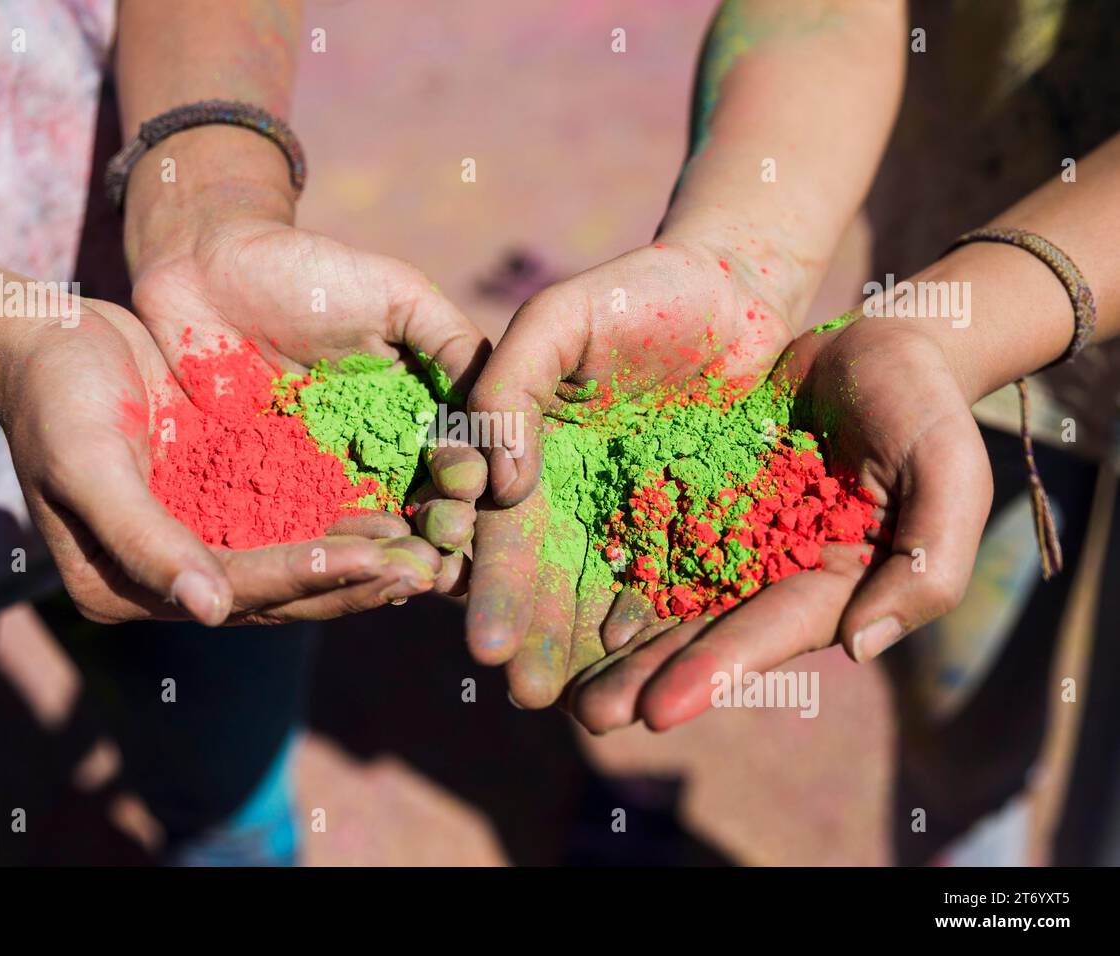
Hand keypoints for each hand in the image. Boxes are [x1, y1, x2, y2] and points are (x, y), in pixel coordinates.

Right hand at [0, 298, 441, 625]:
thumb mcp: (88, 463)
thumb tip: (212, 612)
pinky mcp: (226, 504)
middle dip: (353, 582)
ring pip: (295, 564)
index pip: (234, 590)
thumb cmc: (55, 396)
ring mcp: (201, 542)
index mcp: (125, 588)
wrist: (48, 341)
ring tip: (425, 548)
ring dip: (359, 560)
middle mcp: (170, 578)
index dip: (307, 576)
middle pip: (275, 592)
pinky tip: (396, 510)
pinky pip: (293, 522)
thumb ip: (145, 539)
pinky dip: (342, 521)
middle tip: (425, 570)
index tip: (378, 561)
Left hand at [130, 215, 490, 590]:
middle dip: (435, 531)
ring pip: (362, 533)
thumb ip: (453, 346)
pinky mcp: (259, 497)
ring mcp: (319, 484)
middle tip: (445, 546)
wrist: (207, 269)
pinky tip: (335, 568)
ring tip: (403, 572)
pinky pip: (291, 534)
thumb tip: (511, 412)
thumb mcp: (398, 296)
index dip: (468, 480)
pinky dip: (315, 556)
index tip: (473, 490)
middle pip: (417, 510)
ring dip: (386, 556)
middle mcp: (377, 461)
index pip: (455, 462)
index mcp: (417, 419)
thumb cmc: (312, 273)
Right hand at [466, 238, 798, 705]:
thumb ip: (509, 388)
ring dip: (595, 651)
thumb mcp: (555, 321)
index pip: (503, 535)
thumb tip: (501, 486)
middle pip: (552, 580)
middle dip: (537, 639)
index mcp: (532, 460)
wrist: (732, 288)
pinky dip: (667, 620)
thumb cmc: (635, 294)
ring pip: (612, 593)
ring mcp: (640, 515)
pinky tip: (655, 661)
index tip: (482, 646)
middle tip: (526, 696)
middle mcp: (579, 499)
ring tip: (587, 708)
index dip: (491, 590)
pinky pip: (684, 577)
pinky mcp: (702, 521)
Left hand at [568, 316, 993, 731]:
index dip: (716, 672)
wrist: (875, 346)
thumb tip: (860, 647)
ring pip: (668, 596)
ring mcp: (733, 538)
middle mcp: (776, 574)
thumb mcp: (948, 470)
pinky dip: (611, 568)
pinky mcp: (699, 499)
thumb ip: (926, 561)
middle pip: (707, 632)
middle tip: (589, 718)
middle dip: (649, 677)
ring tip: (561, 688)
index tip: (658, 714)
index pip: (772, 635)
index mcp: (836, 583)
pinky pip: (648, 535)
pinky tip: (560, 597)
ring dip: (618, 643)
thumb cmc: (923, 405)